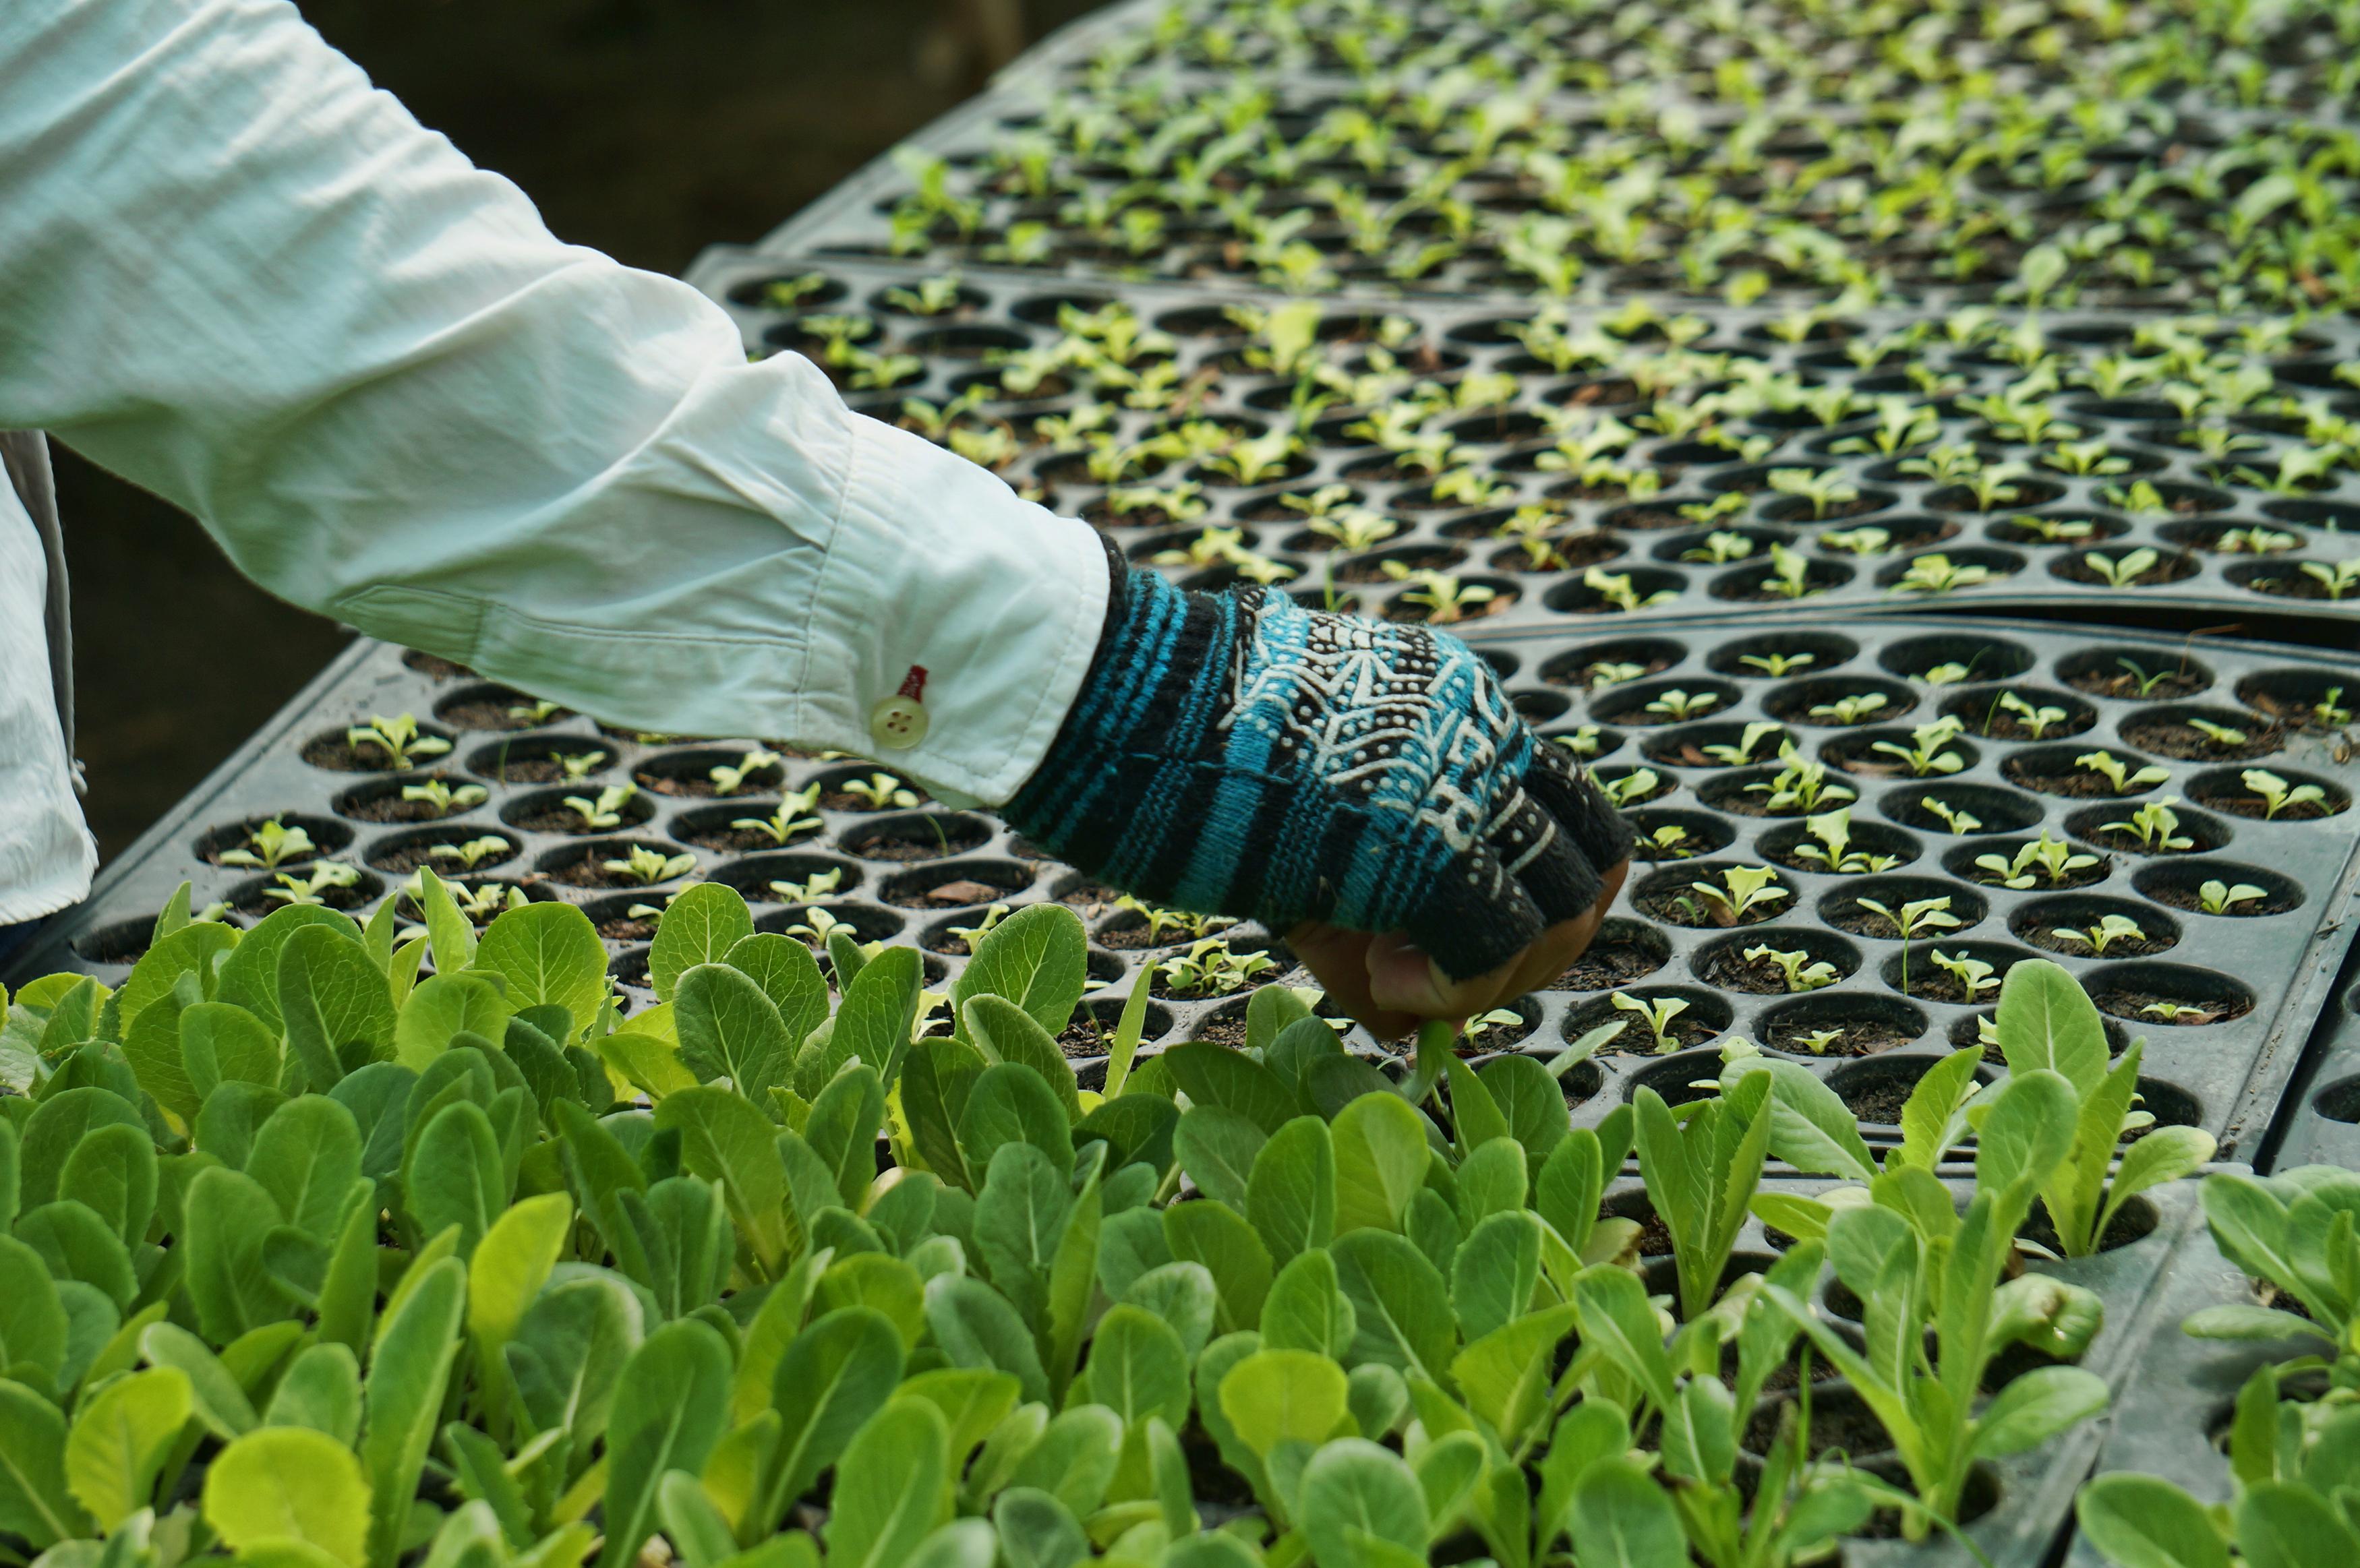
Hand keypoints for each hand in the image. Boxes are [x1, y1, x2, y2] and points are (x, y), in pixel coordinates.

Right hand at [1004, 563, 1632, 1025]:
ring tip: (1388, 976)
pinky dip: (1454, 992)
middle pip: (1587, 868)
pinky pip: (1495, 947)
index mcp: (1456, 707)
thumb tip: (1409, 1013)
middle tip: (1439, 979)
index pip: (1559, 806)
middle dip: (1532, 949)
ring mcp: (1465, 783)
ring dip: (1493, 974)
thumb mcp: (1301, 810)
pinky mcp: (1433, 842)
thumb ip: (1368, 896)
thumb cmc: (1183, 750)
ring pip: (1560, 913)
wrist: (1126, 701)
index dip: (1531, 892)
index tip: (1449, 928)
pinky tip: (1380, 987)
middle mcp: (1483, 732)